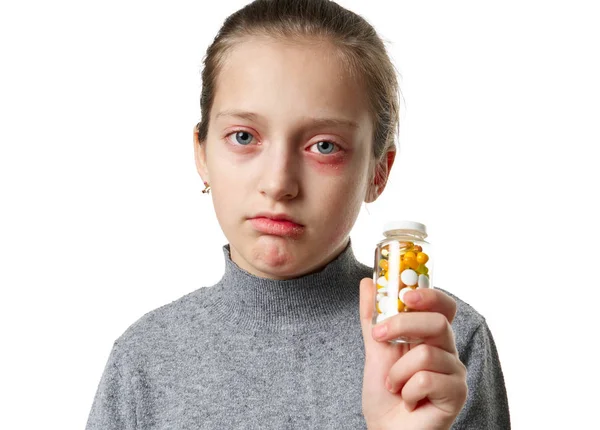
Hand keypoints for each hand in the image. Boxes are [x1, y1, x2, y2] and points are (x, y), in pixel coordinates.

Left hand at [359, 278, 467, 429]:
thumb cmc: (385, 392)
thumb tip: (367, 282)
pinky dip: (407, 391)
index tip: (405, 293)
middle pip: (437, 322)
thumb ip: (373, 316)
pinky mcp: (457, 394)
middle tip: (379, 337)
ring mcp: (455, 372)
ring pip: (427, 354)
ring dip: (398, 372)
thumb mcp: (374, 348)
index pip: (442, 306)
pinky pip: (428, 379)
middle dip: (402, 325)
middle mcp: (447, 350)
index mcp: (430, 335)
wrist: (386, 428)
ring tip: (395, 386)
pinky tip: (408, 400)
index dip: (429, 295)